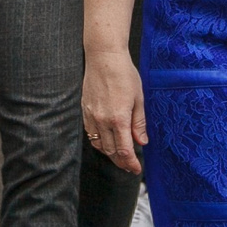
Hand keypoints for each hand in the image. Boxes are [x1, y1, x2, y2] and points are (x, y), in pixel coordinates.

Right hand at [82, 47, 148, 174]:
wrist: (104, 58)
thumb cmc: (124, 74)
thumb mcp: (138, 98)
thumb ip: (139, 123)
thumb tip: (142, 142)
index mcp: (118, 119)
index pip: (124, 150)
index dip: (130, 162)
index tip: (136, 169)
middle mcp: (102, 121)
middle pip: (110, 151)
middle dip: (121, 162)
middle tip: (130, 166)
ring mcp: (91, 116)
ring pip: (99, 144)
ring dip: (110, 154)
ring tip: (120, 157)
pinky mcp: (85, 111)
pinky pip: (91, 134)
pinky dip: (99, 142)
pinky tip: (107, 142)